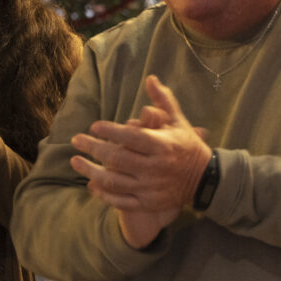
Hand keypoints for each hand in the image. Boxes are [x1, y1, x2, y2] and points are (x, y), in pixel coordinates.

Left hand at [69, 75, 210, 247]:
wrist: (205, 179)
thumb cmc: (187, 146)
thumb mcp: (178, 121)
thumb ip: (162, 101)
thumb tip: (150, 78)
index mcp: (162, 145)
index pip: (130, 137)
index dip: (110, 131)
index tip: (94, 126)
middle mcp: (155, 167)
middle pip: (117, 158)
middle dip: (93, 148)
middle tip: (75, 141)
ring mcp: (150, 188)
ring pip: (114, 181)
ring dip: (91, 171)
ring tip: (75, 161)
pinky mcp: (148, 203)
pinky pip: (121, 201)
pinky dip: (104, 194)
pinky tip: (91, 185)